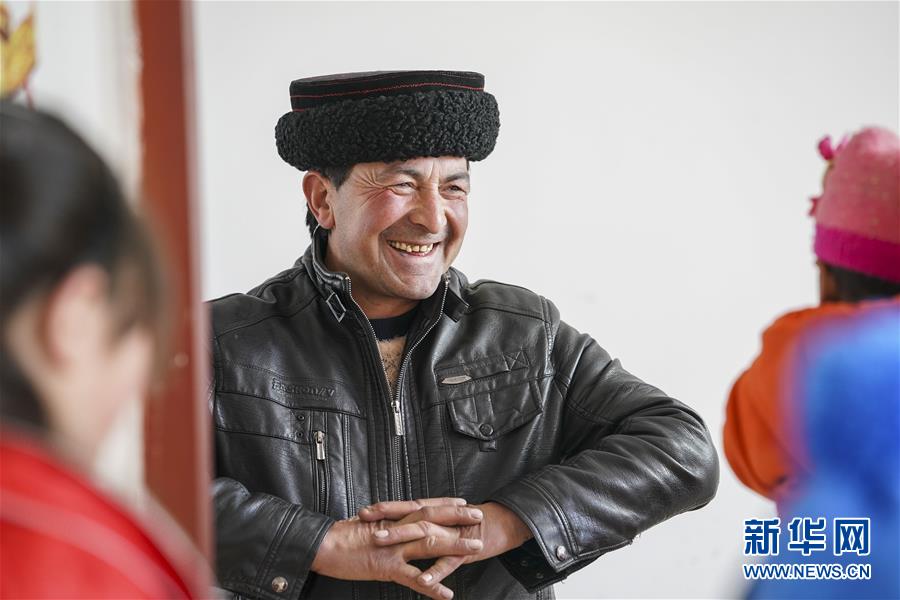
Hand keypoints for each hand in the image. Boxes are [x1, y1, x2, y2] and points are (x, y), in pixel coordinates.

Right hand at [311, 497, 482, 598]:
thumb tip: (393, 522)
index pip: (424, 506)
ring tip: (474, 548)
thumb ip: (384, 523)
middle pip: (433, 520)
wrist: (323, 545)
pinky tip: (446, 593)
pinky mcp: (386, 567)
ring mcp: (394, 548)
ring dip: (455, 546)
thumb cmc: (341, 536)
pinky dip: (431, 585)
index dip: (445, 504)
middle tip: (478, 516)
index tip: (463, 502)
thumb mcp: (366, 525)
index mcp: (392, 518)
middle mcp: (397, 529)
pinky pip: (413, 578)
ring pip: (430, 544)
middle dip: (457, 518)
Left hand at [360, 500, 533, 590]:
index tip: (363, 511)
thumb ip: (428, 522)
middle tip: (363, 523)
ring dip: (401, 538)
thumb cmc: (475, 523)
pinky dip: (435, 572)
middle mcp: (440, 522)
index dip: (385, 509)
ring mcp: (451, 536)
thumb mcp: (447, 521)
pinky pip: (448, 563)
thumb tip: (405, 525)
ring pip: (424, 536)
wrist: (505, 523)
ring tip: (381, 545)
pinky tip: (424, 581)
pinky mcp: (464, 552)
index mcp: (436, 514)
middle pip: (410, 517)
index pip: (406, 507)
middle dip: (385, 520)